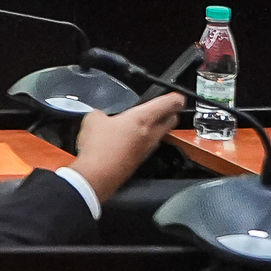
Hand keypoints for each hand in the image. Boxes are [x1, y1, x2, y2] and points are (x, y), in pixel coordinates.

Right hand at [69, 91, 183, 196]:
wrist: (98, 175)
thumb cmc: (99, 145)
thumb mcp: (93, 118)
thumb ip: (103, 113)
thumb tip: (103, 117)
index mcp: (143, 118)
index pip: (169, 104)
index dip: (175, 97)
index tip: (177, 95)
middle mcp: (151, 134)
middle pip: (172, 120)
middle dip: (170, 111)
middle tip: (162, 106)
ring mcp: (148, 149)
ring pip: (161, 133)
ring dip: (156, 126)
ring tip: (142, 120)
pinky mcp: (140, 160)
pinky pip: (148, 144)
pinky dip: (144, 138)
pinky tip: (129, 137)